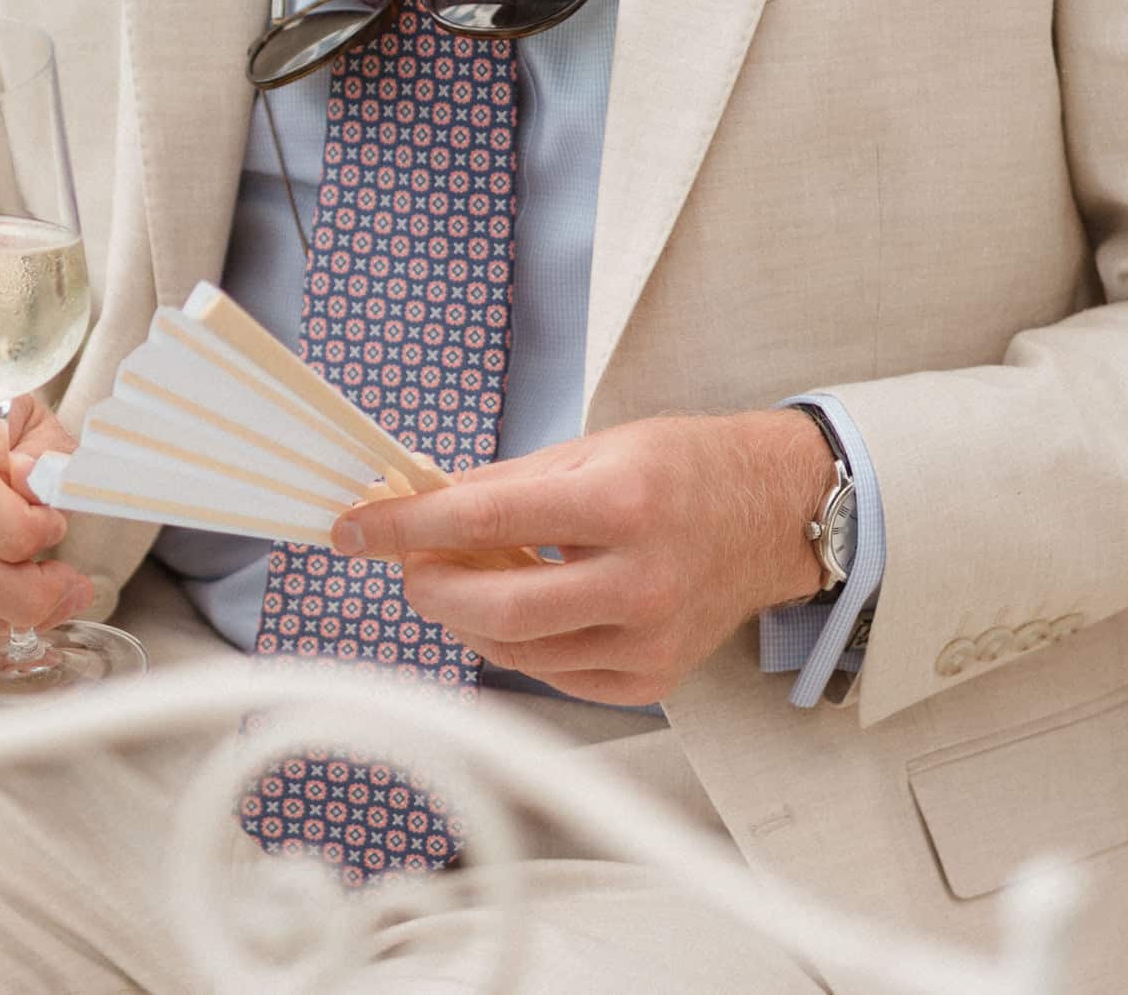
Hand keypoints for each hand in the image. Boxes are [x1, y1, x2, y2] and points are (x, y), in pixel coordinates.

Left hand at [329, 411, 832, 705]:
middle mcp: (637, 577)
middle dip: (430, 587)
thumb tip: (421, 501)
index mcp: (620, 501)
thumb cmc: (680, 468)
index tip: (356, 526)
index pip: (484, 518)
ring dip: (467, 616)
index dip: (407, 526)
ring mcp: (648, 638)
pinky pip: (555, 674)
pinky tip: (513, 607)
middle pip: (494, 607)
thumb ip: (506, 483)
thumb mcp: (593, 448)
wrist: (771, 513)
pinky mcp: (652, 677)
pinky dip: (518, 643)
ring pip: (517, 650)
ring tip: (459, 577)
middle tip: (407, 564)